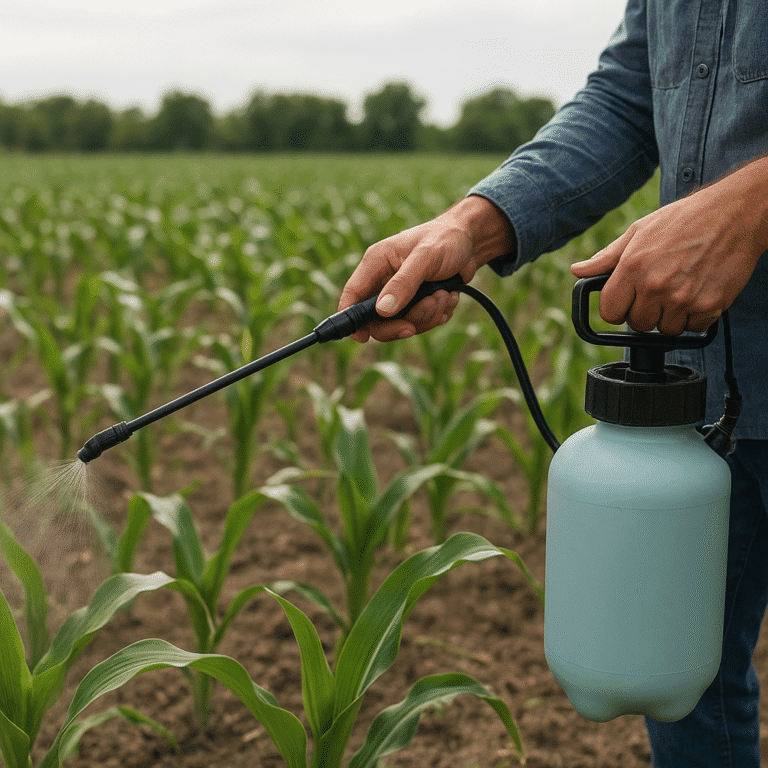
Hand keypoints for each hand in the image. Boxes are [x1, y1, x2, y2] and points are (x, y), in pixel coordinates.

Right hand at [338, 196, 514, 341]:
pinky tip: (448, 296)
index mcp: (376, 264)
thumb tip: (382, 310)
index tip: (362, 338)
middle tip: (425, 312)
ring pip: (402, 324)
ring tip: (444, 295)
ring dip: (427, 315)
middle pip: (377, 320)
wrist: (470, 241)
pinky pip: (421, 323)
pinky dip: (438, 315)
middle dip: (402, 322)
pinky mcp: (417, 303)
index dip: (351, 319)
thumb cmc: (445, 239)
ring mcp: (400, 294)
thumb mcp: (425, 258)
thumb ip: (403, 283)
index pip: (352, 295)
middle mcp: (384, 281)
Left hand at [571, 162, 767, 334]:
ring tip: (680, 289)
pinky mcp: (709, 306)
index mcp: (632, 267)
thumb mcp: (639, 231)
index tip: (627, 301)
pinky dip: (695, 316)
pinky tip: (698, 292)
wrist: (736, 213)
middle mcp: (655, 285)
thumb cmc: (685, 220)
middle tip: (659, 290)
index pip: (610, 312)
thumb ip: (606, 257)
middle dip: (645, 312)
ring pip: (665, 330)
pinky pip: (693, 328)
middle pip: (638, 324)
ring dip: (671, 316)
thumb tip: (577, 271)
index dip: (617, 309)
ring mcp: (683, 298)